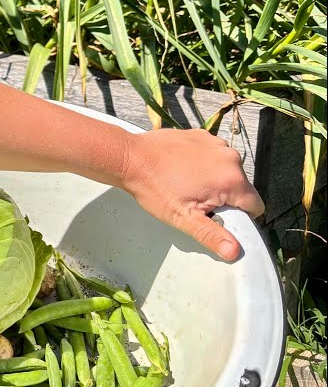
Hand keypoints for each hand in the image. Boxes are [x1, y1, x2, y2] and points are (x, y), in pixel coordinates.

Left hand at [118, 128, 264, 261]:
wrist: (130, 158)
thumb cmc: (154, 188)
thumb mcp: (183, 218)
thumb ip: (212, 235)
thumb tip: (234, 251)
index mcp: (232, 179)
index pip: (255, 206)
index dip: (239, 217)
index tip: (217, 216)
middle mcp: (230, 157)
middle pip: (241, 187)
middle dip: (224, 198)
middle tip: (195, 200)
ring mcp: (216, 143)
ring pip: (227, 170)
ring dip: (214, 179)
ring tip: (186, 184)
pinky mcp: (202, 135)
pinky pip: (213, 155)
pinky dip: (203, 163)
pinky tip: (181, 168)